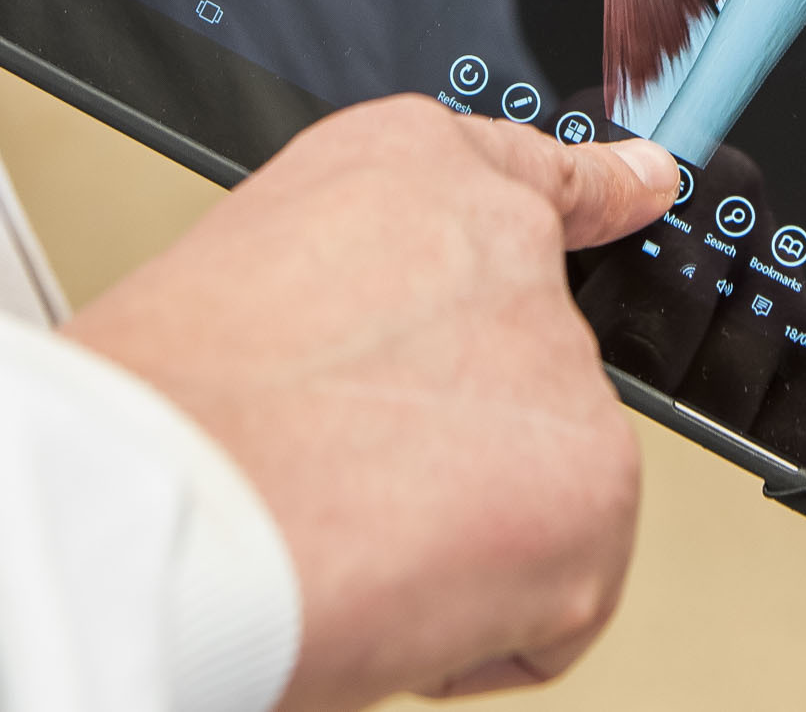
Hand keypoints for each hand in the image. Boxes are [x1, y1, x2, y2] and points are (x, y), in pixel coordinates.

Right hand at [63, 98, 676, 711]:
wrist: (155, 497)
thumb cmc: (157, 416)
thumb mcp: (247, 284)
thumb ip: (359, 306)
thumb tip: (384, 394)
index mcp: (404, 168)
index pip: (530, 173)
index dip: (598, 189)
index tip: (649, 183)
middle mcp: (503, 243)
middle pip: (526, 375)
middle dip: (460, 453)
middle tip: (349, 489)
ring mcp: (560, 360)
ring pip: (541, 494)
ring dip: (462, 542)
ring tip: (344, 534)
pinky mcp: (597, 483)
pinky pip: (558, 603)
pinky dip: (478, 636)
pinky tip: (391, 595)